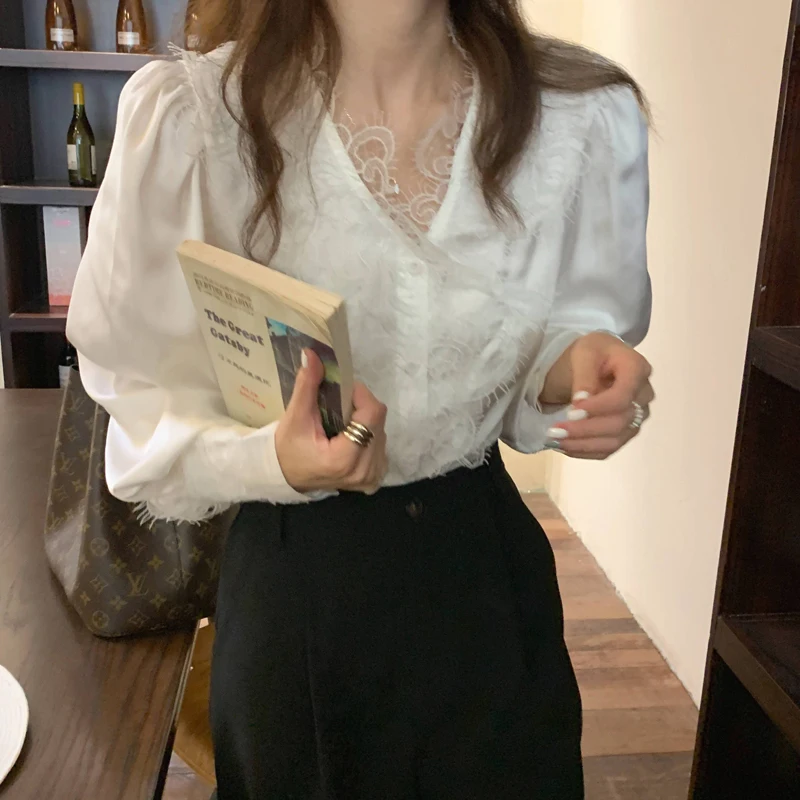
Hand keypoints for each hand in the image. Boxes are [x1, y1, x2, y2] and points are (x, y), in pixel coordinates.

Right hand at [275, 350, 388, 492]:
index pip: (373, 413)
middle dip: (361, 407)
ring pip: (381, 431)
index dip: (361, 395)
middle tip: (339, 408)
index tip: (343, 391)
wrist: (288, 478)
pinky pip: (380, 445)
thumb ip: (307, 386)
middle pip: (378, 421)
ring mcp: (372, 476)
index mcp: (344, 458)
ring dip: (365, 422)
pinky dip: (368, 436)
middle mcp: (364, 470)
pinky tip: (350, 439)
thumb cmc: (289, 449)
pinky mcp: (375, 478)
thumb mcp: (295, 418)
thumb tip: (312, 354)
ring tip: (342, 425)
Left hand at [545, 332, 653, 459]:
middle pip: (620, 422)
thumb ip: (585, 377)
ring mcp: (636, 416)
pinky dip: (586, 450)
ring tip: (556, 441)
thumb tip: (580, 403)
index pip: (623, 396)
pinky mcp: (625, 431)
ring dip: (583, 444)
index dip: (598, 407)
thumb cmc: (592, 352)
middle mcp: (642, 395)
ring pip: (615, 440)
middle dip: (585, 429)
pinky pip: (609, 449)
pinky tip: (565, 446)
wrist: (597, 361)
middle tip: (555, 431)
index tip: (571, 411)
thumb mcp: (584, 354)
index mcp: (637, 369)